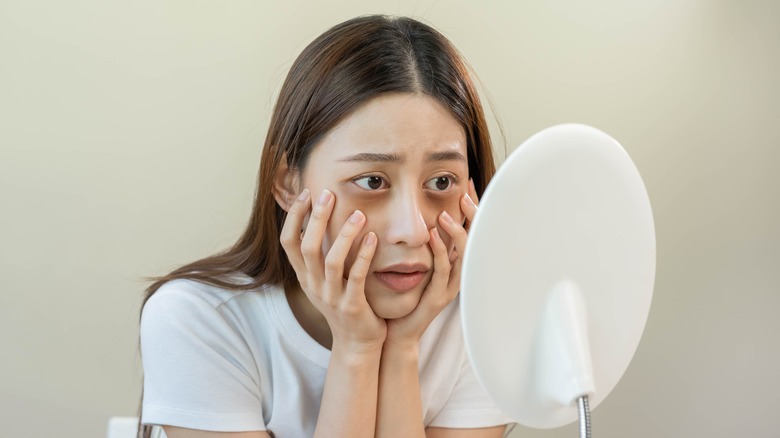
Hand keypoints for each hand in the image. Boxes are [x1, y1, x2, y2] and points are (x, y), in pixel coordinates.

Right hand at [280, 189, 386, 352]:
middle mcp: (313, 285)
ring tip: (359, 214)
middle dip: (316, 218)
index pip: (288, 242)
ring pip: (332, 261)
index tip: (306, 193)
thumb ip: (321, 254)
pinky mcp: (352, 306)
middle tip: (328, 194)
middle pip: (307, 247)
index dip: (294, 217)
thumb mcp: (325, 279)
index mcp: (305, 276)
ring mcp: (331, 297)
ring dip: (345, 235)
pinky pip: (356, 278)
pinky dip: (364, 256)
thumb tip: (319, 217)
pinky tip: (373, 238)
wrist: (357, 343)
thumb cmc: (344, 303)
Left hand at [384, 179, 479, 347]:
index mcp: (455, 264)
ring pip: (463, 254)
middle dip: (473, 217)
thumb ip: (424, 241)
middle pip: (475, 240)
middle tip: (465, 195)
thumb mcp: (418, 263)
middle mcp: (458, 274)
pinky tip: (432, 236)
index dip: (472, 209)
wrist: (397, 332)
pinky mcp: (438, 297)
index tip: (469, 184)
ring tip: (445, 214)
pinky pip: (443, 270)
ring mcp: (450, 286)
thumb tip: (421, 210)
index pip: (471, 230)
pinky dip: (439, 251)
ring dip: (456, 232)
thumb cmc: (405, 295)